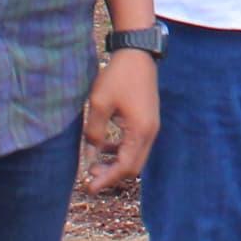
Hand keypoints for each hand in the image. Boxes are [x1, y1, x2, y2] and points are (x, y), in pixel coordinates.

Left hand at [82, 51, 159, 192]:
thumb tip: (91, 153)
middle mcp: (150, 132)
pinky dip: (121, 152)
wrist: (137, 54)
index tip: (88, 186)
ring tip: (95, 164)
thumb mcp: (99, 103)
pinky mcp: (148, 120)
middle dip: (112, 175)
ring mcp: (151, 126)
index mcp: (140, 131)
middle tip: (90, 177)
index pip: (125, 167)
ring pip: (136, 157)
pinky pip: (136, 145)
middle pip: (133, 167)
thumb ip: (95, 132)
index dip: (106, 179)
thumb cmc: (118, 76)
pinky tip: (106, 147)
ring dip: (116, 164)